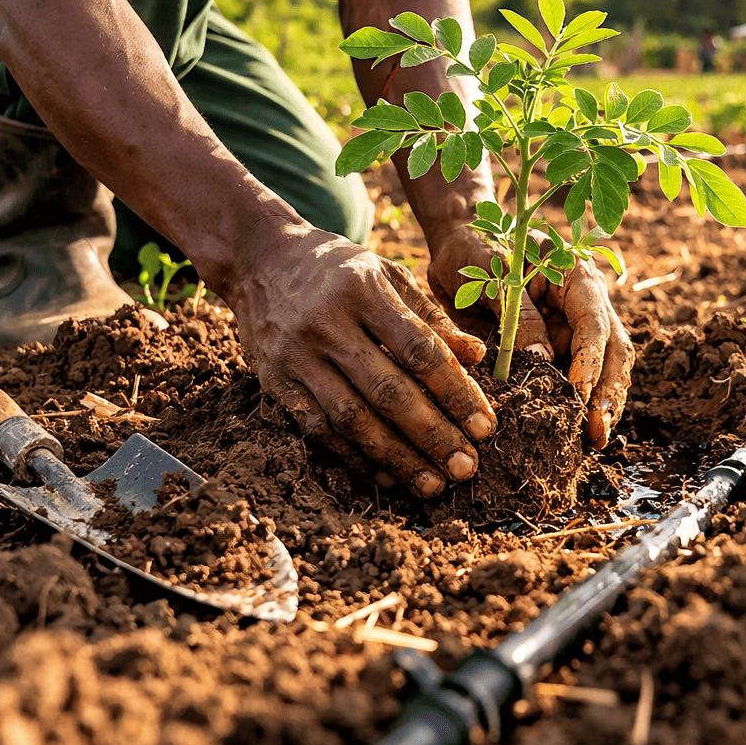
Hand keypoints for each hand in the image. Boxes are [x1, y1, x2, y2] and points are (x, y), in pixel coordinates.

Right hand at [225, 222, 495, 496]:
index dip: (456, 393)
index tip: (485, 427)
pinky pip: (317, 429)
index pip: (419, 351)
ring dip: (397, 458)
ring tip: (432, 484)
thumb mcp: (388, 273)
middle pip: (388, 391)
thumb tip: (477, 356)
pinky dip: (353, 457)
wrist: (259, 259)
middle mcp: (327, 324)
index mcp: (364, 290)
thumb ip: (431, 316)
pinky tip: (386, 476)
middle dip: (432, 436)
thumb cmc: (338, 269)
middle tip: (466, 468)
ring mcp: (296, 355)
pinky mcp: (274, 382)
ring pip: (352, 418)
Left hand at [427, 223, 634, 447]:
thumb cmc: (475, 252)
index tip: (581, 396)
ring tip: (595, 438)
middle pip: (613, 349)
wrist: (461, 246)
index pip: (594, 323)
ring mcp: (575, 325)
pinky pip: (578, 374)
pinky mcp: (561, 343)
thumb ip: (518, 316)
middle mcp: (584, 303)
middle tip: (597, 430)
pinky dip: (582, 402)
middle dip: (608, 391)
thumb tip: (542, 360)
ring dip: (602, 402)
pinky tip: (577, 430)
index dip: (591, 362)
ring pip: (604, 366)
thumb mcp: (492, 278)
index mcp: (575, 277)